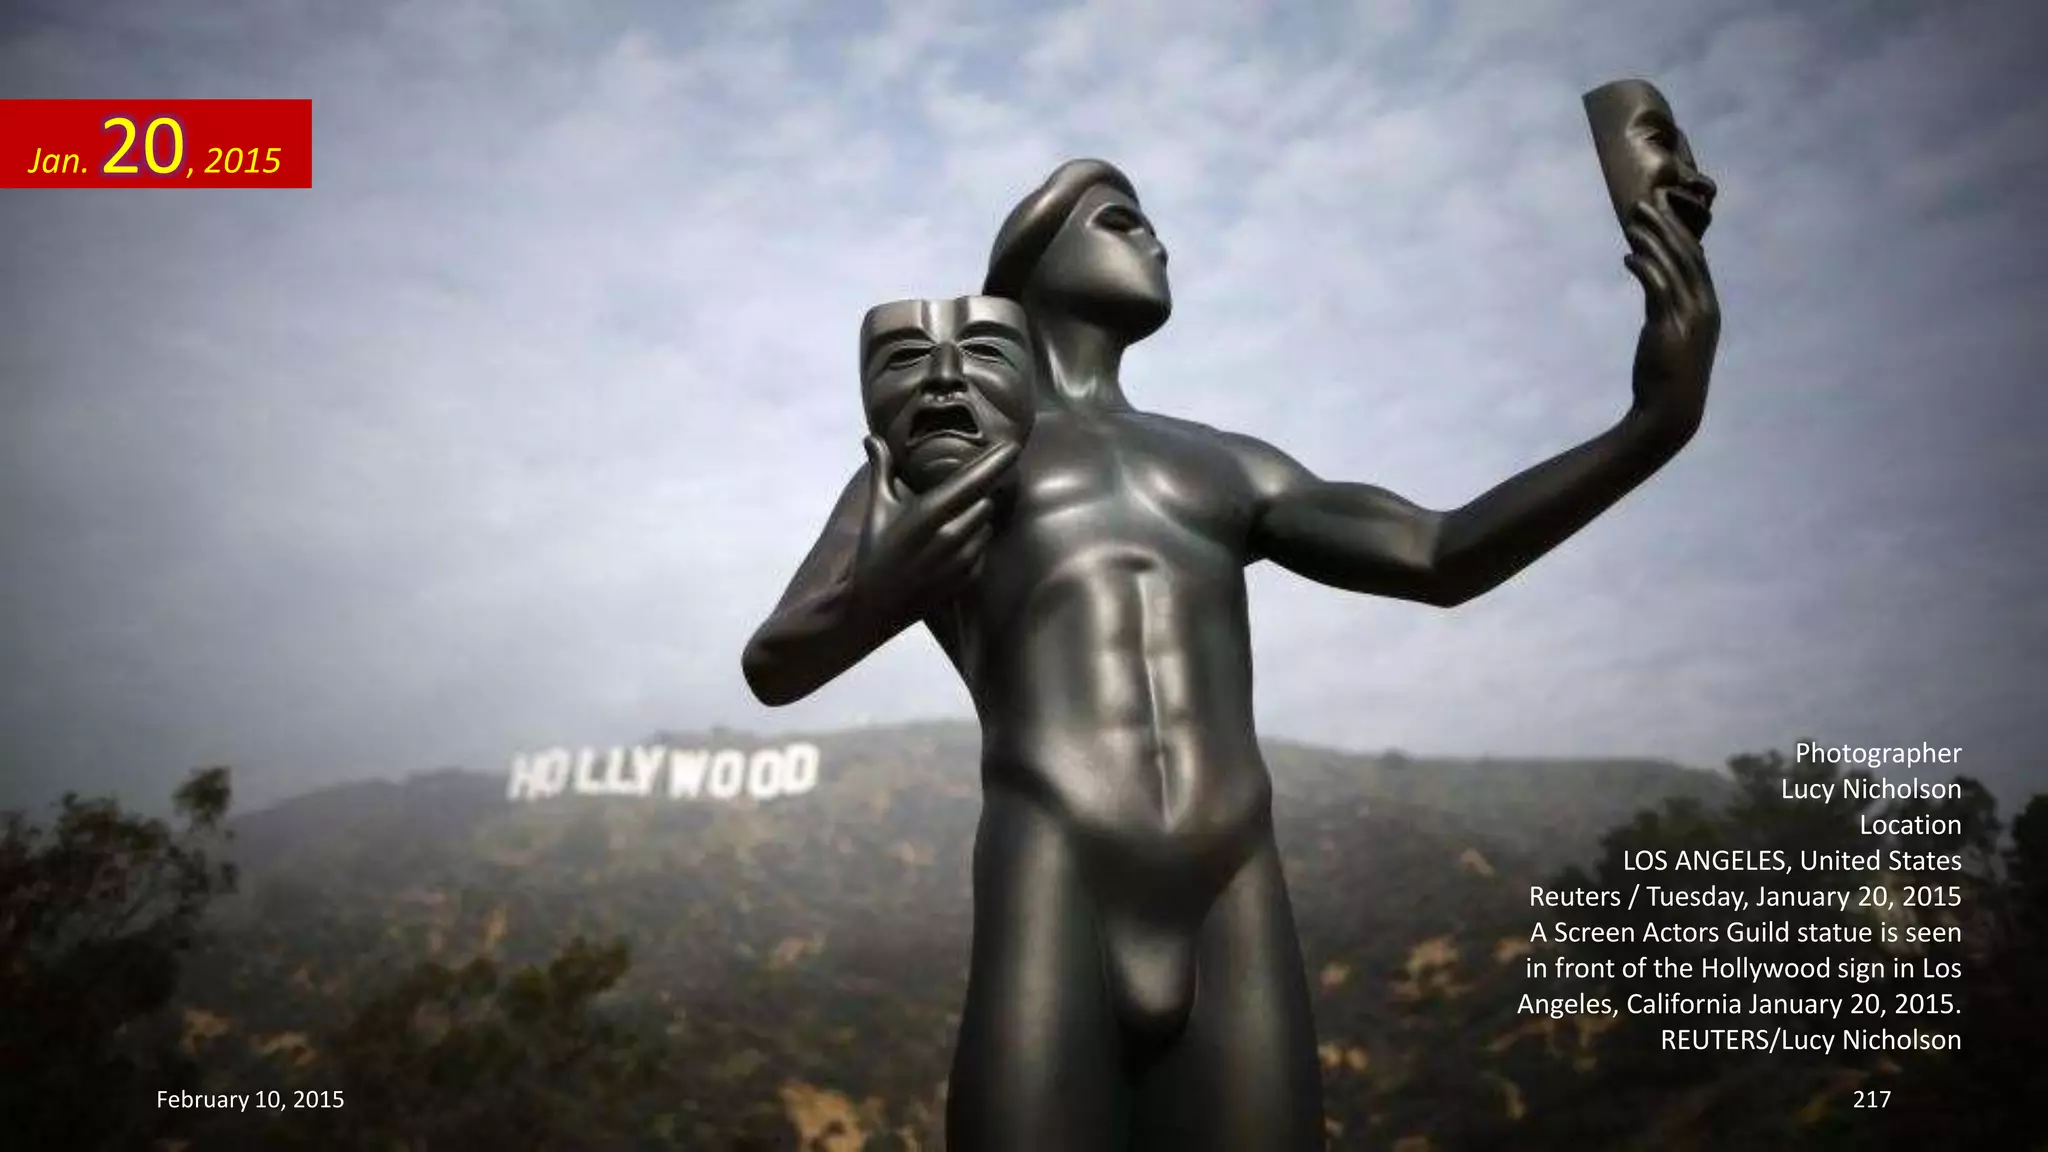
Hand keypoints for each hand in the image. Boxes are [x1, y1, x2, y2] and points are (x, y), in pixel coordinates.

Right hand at [850, 435, 1017, 624]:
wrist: (874, 605)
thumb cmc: (874, 551)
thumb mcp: (877, 508)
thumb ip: (881, 469)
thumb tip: (872, 437)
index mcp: (929, 513)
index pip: (973, 481)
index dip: (996, 462)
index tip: (1014, 445)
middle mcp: (951, 536)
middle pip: (985, 501)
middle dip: (978, 495)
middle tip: (963, 493)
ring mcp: (962, 560)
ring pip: (986, 525)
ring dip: (976, 519)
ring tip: (952, 522)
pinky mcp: (968, 579)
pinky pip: (984, 549)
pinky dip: (975, 542)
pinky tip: (953, 546)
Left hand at [1623, 192, 1719, 436]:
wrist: (1669, 412)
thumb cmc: (1668, 378)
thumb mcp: (1675, 337)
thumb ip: (1671, 309)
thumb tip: (1657, 285)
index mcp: (1709, 307)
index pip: (1697, 259)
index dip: (1679, 232)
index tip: (1660, 212)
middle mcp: (1705, 307)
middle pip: (1687, 254)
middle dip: (1665, 225)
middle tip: (1643, 204)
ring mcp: (1689, 317)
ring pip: (1672, 266)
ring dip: (1652, 240)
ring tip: (1632, 222)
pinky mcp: (1669, 327)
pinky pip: (1657, 288)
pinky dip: (1644, 268)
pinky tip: (1628, 257)